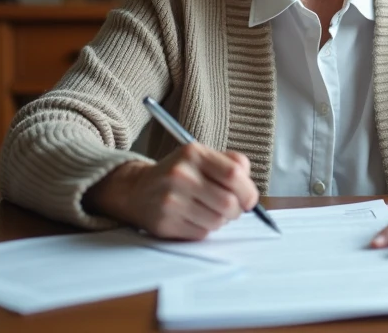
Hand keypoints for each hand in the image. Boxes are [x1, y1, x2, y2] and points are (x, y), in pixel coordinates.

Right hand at [83, 143, 259, 239]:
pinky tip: (195, 218)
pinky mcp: (165, 223)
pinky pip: (201, 233)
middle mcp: (180, 175)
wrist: (137, 189)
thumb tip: (250, 186)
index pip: (234, 175)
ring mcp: (171, 200)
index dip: (248, 191)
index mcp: (193, 154)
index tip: (249, 199)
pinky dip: (205, 229)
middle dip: (237, 210)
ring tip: (210, 211)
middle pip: (228, 202)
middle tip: (233, 209)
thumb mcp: (201, 157)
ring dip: (220, 220)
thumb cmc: (179, 174)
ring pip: (217, 221)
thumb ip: (231, 163)